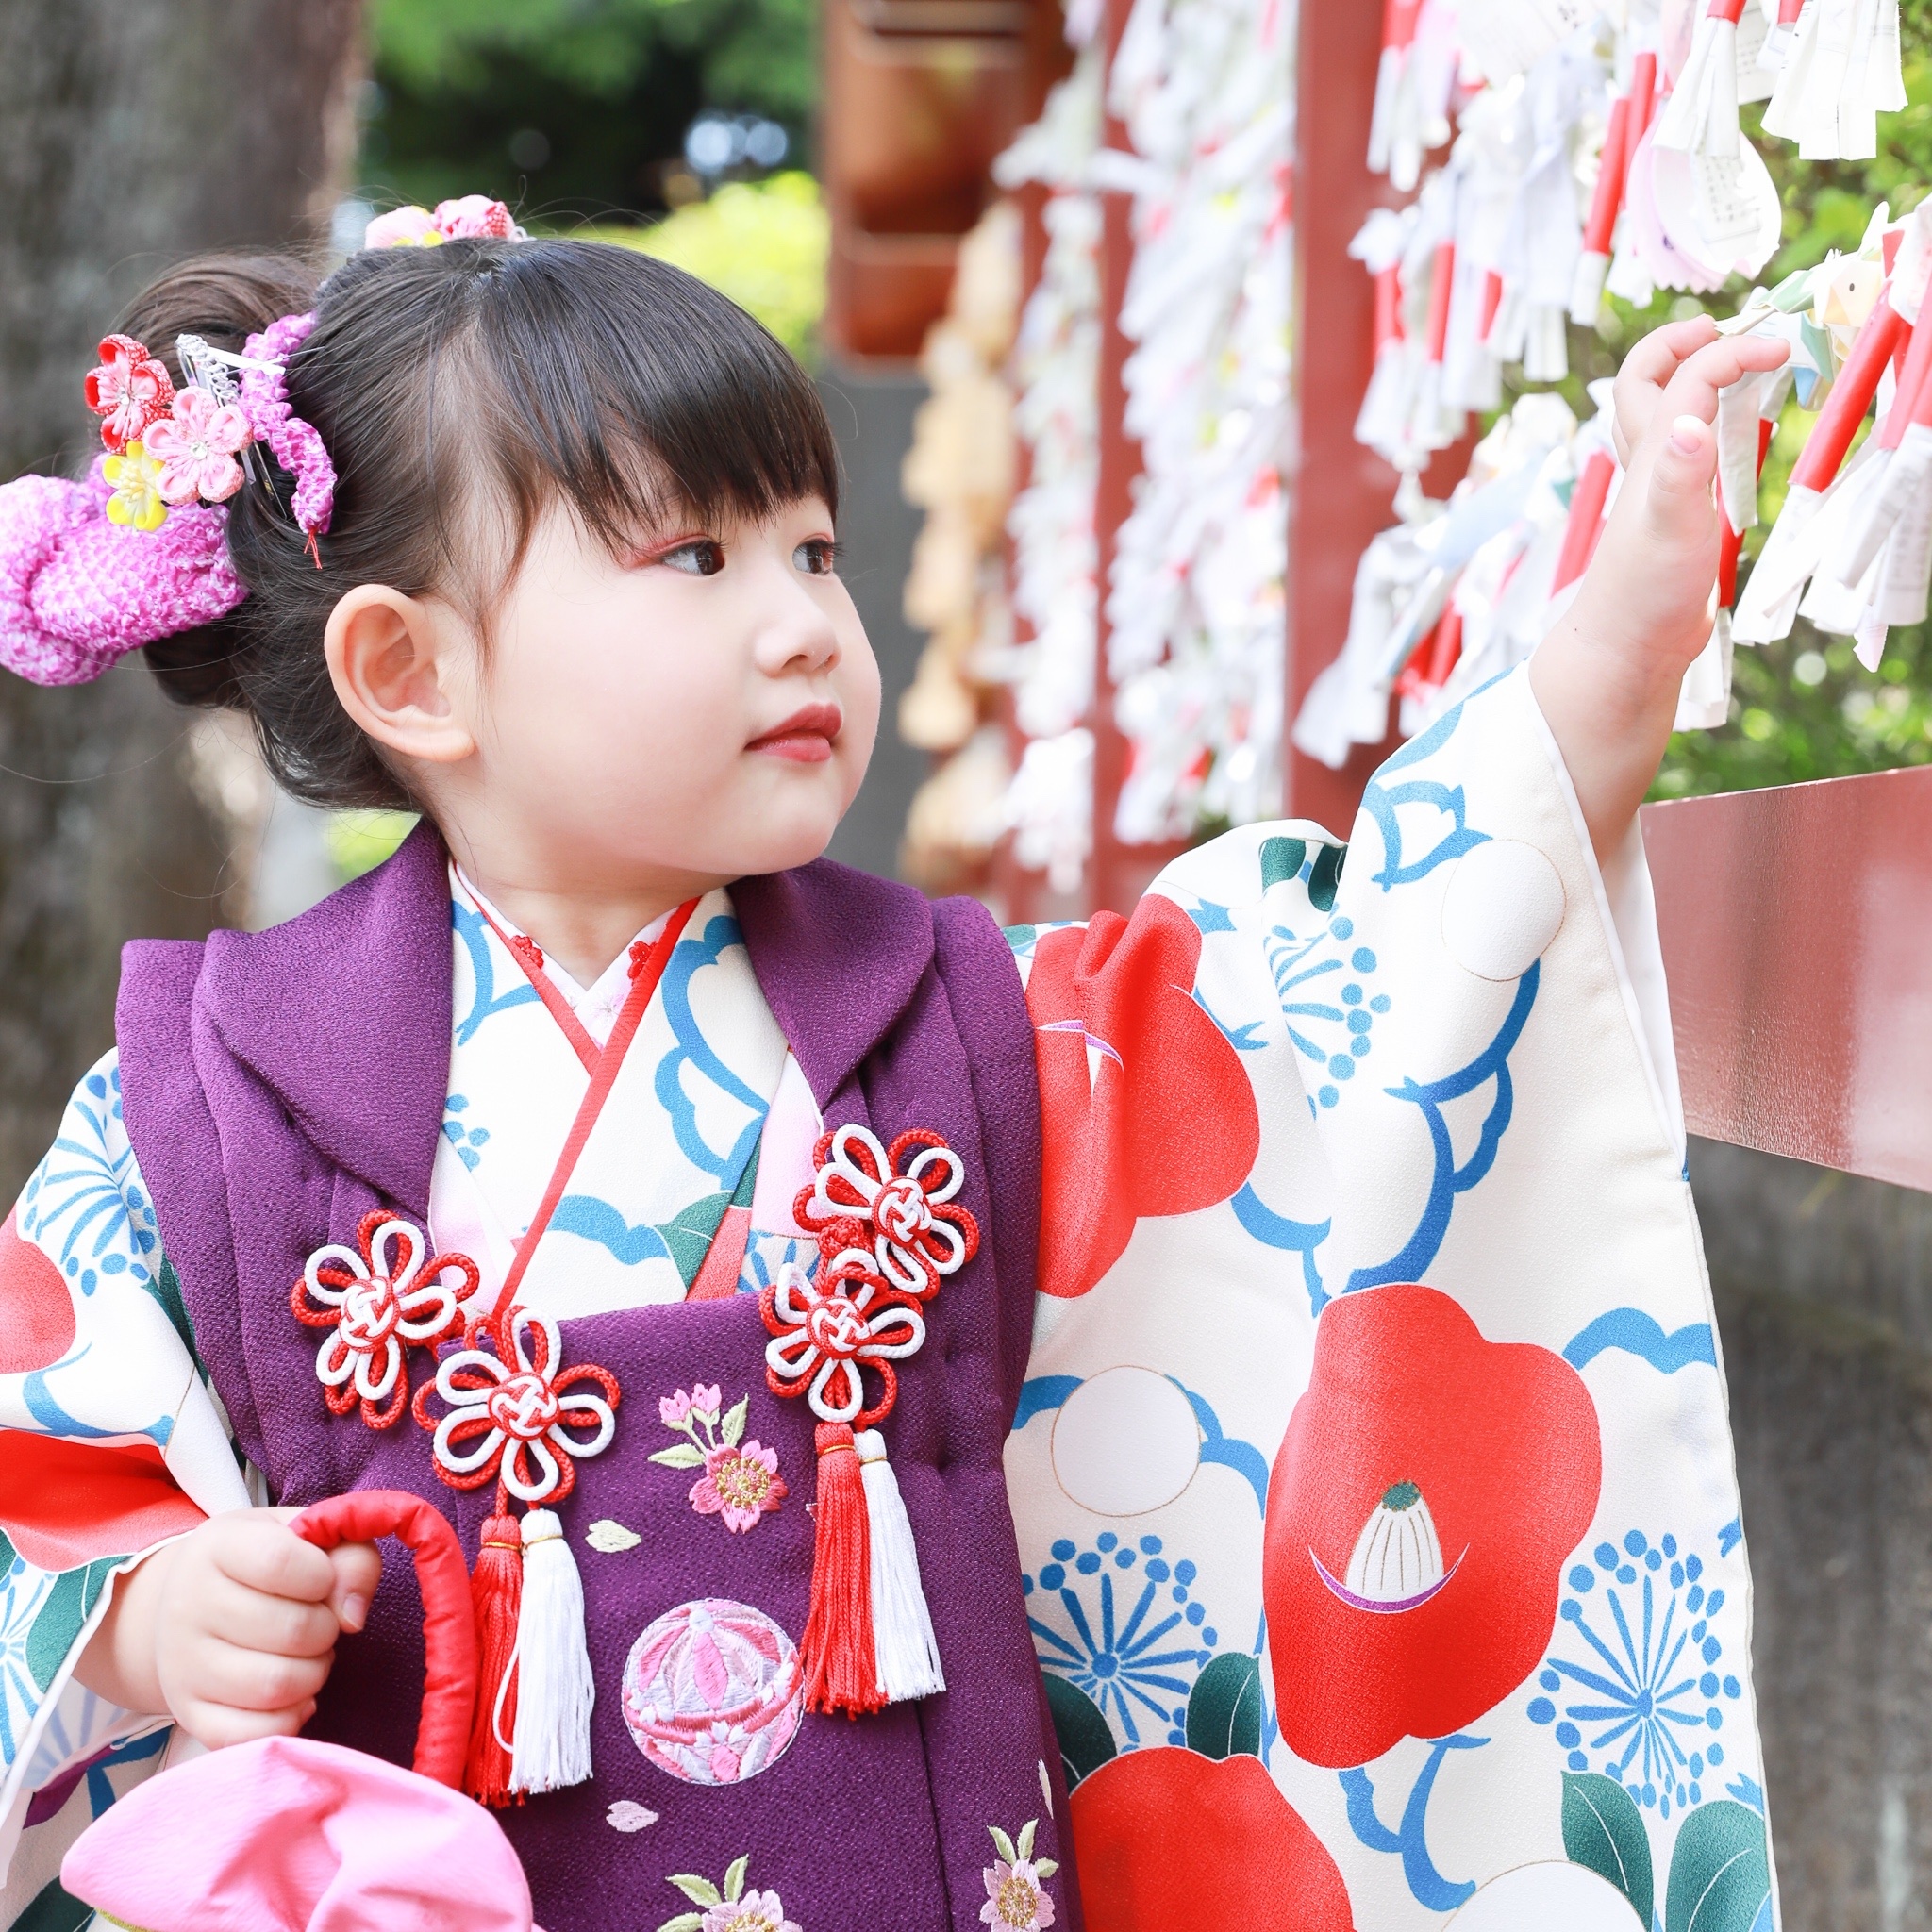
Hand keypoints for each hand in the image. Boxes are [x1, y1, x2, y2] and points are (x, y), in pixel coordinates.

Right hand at [74, 1508, 380, 1748]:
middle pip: (292, 1631)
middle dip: (327, 1630)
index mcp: (218, 1546)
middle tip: (320, 1623)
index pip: (281, 1562)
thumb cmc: (268, 1561)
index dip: (323, 1576)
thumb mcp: (311, 1537)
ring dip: (314, 1673)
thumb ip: (352, 1558)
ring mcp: (181, 1664)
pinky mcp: (186, 1712)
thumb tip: (352, 1617)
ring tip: (307, 1655)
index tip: (322, 1579)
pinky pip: (248, 1735)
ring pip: (276, 1687)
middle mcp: (188, 1605)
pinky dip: (289, 1718)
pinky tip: (294, 1693)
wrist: (194, 1597)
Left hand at [1530, 316, 1789, 858]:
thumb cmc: (1642, 599)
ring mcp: (1653, 494)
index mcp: (1653, 457)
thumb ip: (1679, 473)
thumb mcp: (1669, 530)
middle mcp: (1647, 467)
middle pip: (1644, 381)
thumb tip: (1691, 419)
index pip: (1690, 377)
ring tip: (1736, 372)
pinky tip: (1725, 447)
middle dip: (1680, 343)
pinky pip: (1678, 458)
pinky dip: (1702, 432)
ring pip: (1658, 418)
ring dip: (1689, 383)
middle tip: (1729, 331)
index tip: (1782, 347)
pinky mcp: (1666, 522)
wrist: (1623, 659)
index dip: (1734, 350)